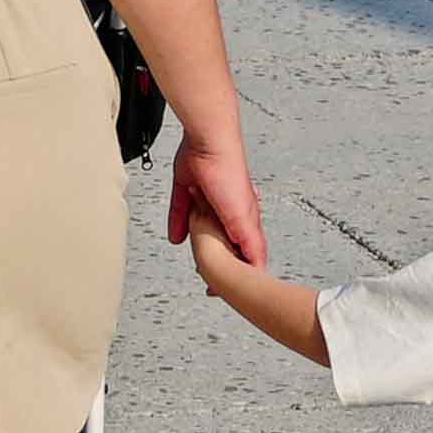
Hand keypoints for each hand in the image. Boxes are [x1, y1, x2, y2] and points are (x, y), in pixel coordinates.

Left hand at [168, 124, 267, 272]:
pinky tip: (175, 236)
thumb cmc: (230, 175)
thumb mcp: (243, 219)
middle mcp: (227, 209)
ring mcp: (208, 198)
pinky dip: (178, 224)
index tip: (228, 289)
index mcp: (244, 218)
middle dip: (218, 258)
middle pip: (223, 240)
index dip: (241, 270)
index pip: (246, 250)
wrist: (207, 143)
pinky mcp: (189, 188)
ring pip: (202, 227)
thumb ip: (250, 244)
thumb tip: (257, 270)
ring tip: (194, 258)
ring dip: (199, 242)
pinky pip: (181, 210)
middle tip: (209, 279)